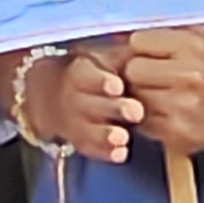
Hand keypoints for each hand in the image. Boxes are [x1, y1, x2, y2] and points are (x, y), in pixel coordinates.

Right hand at [22, 44, 142, 161]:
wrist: (53, 97)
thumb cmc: (91, 73)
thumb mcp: (102, 57)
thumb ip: (124, 56)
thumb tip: (151, 48)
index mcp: (79, 72)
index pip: (87, 76)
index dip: (101, 82)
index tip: (118, 86)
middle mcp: (73, 98)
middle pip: (90, 105)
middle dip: (113, 109)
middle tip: (136, 111)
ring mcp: (75, 122)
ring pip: (88, 130)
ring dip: (106, 135)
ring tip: (123, 137)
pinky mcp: (81, 142)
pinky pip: (90, 149)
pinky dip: (105, 153)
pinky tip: (120, 154)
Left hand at [115, 27, 203, 155]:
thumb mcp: (199, 36)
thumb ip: (162, 26)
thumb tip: (117, 27)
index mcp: (194, 46)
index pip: (137, 41)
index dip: (139, 49)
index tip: (148, 54)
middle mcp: (190, 76)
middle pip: (132, 70)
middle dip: (137, 74)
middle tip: (152, 77)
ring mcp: (184, 108)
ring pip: (133, 98)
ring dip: (140, 97)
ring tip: (160, 94)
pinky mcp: (179, 134)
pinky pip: (142, 123)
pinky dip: (148, 118)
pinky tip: (166, 112)